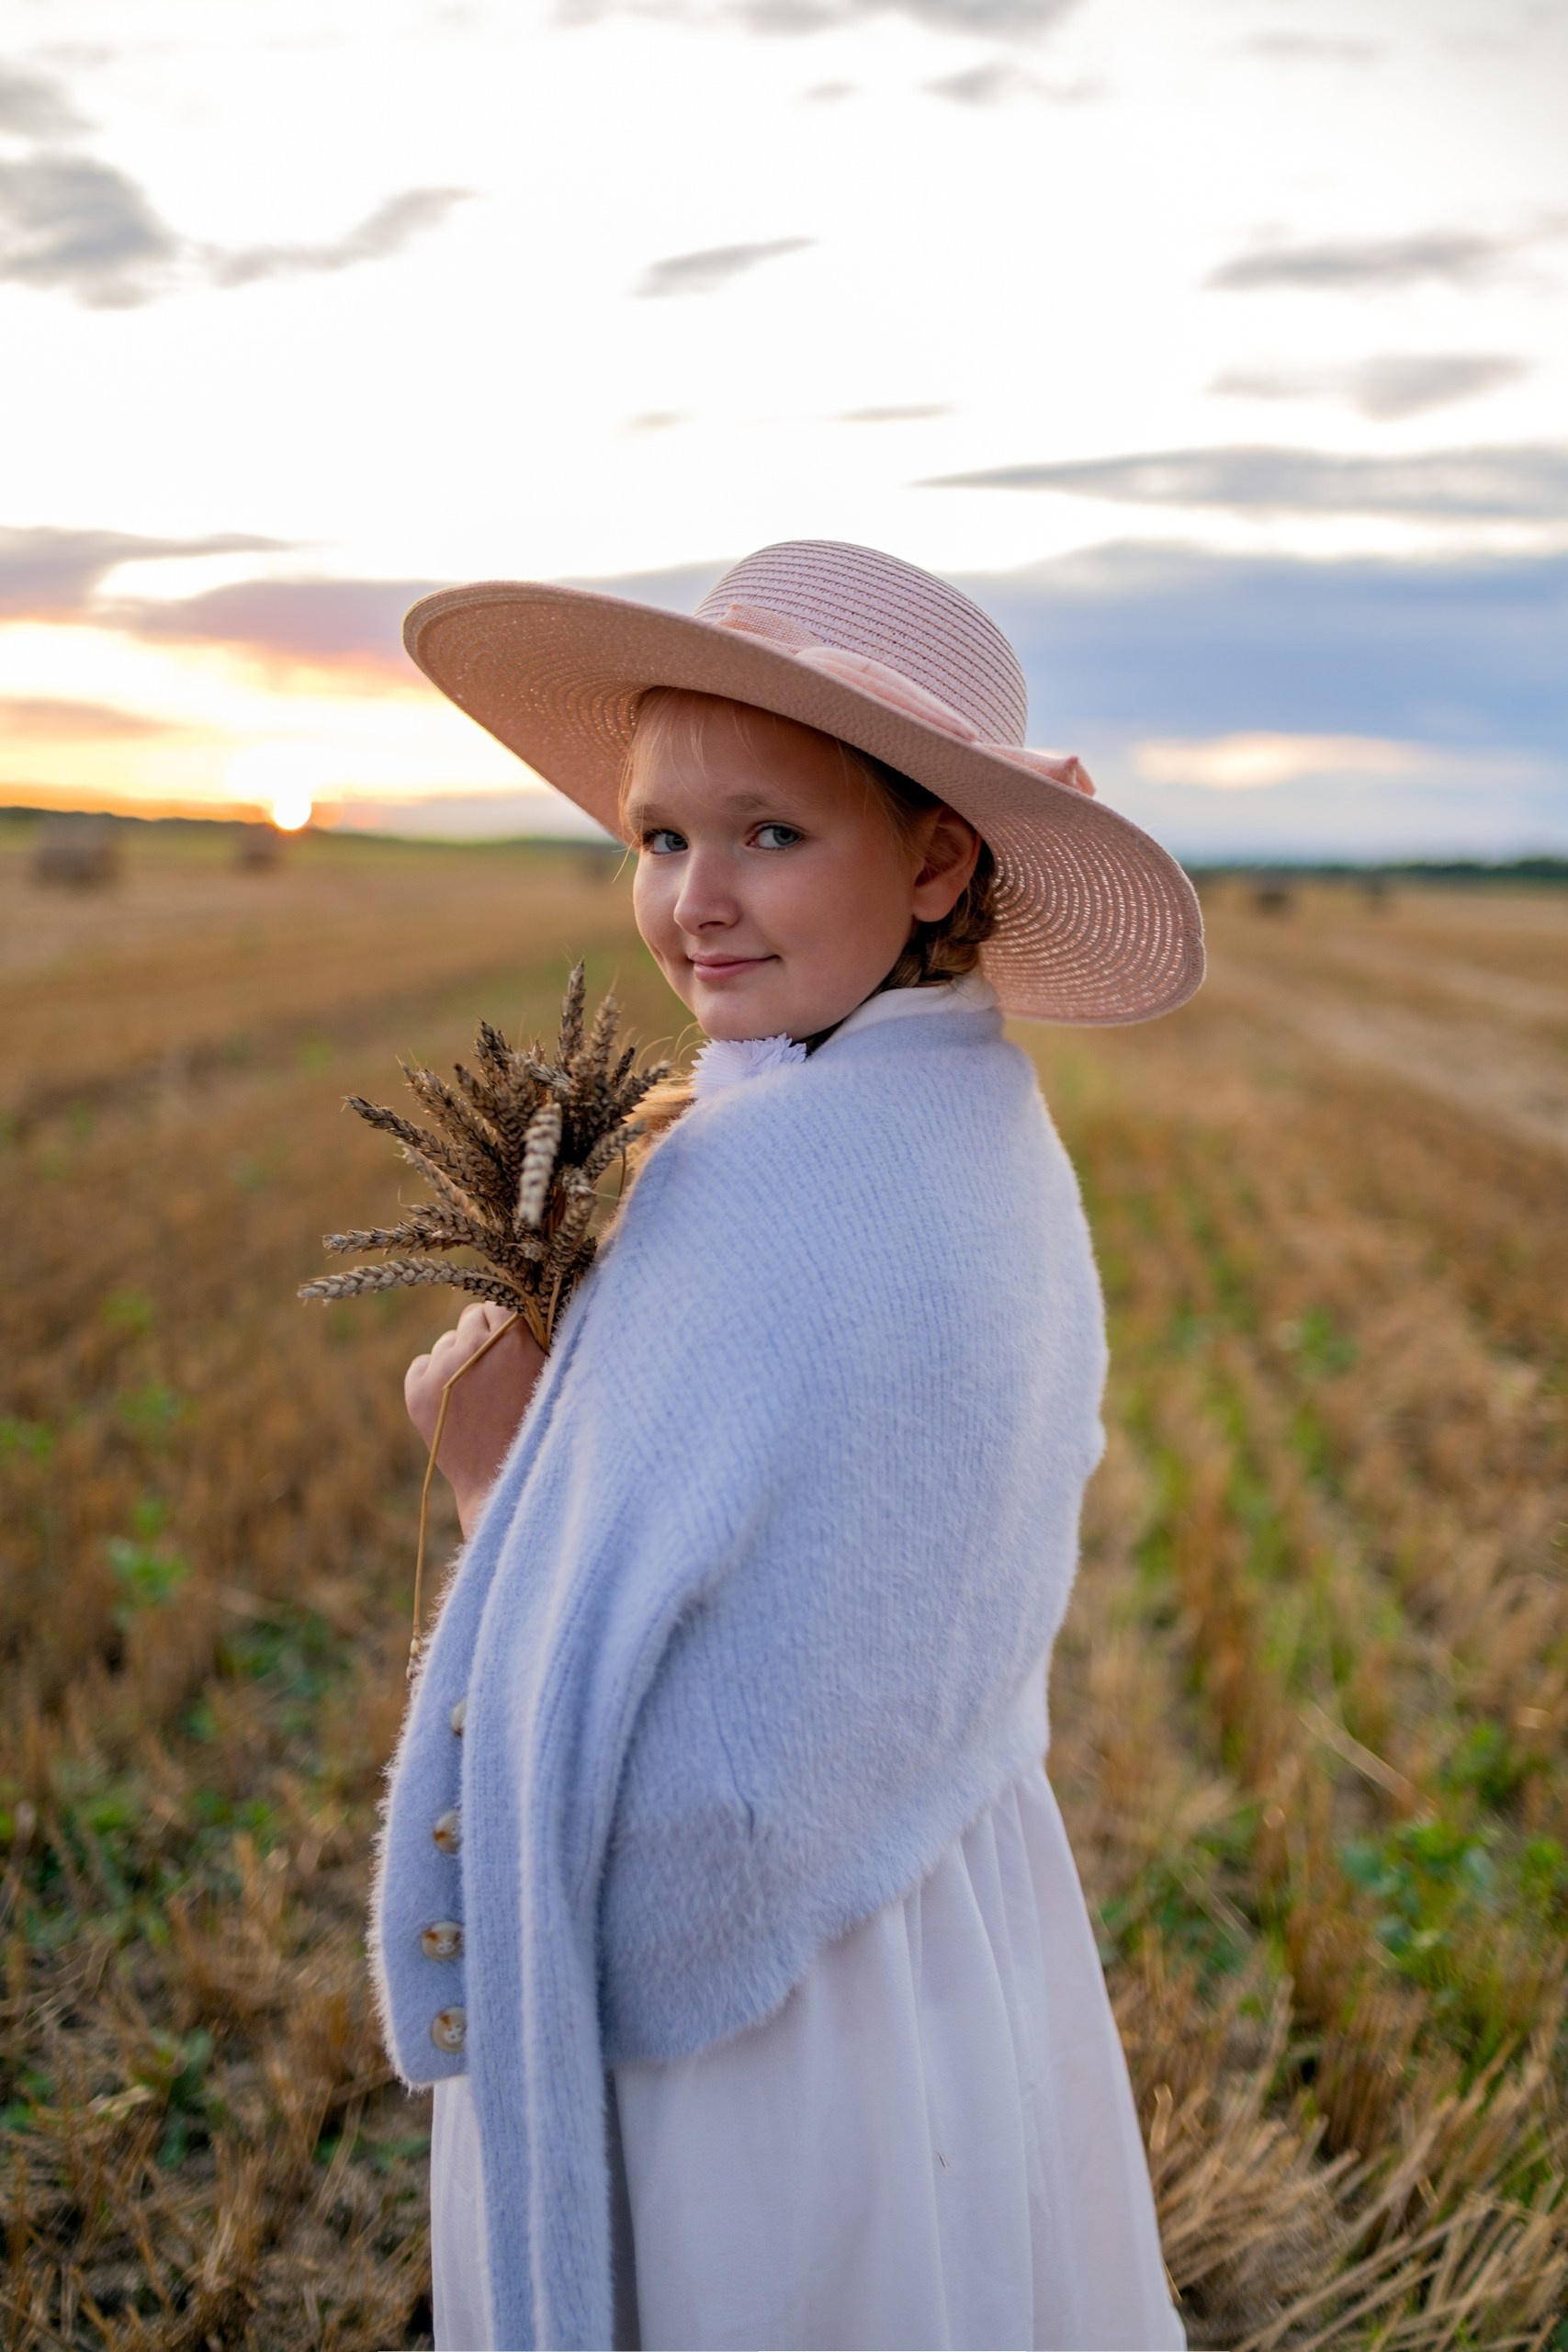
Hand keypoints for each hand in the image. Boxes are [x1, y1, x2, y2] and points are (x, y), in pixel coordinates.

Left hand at [405, 1301, 546, 1536]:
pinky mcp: (415, 1389)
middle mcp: (472, 1344)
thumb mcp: (552, 1377)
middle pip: (472, 1315)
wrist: (502, 1482)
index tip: (514, 1345)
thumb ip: (539, 1337)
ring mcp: (441, 1367)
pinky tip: (454, 1403)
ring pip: (447, 1341)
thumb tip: (527, 1305)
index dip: (508, 1325)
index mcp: (512, 1336)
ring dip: (460, 1357)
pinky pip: (422, 1364)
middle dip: (483, 1336)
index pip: (500, 1303)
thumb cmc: (539, 1429)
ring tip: (478, 1394)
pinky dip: (434, 1377)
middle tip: (496, 1368)